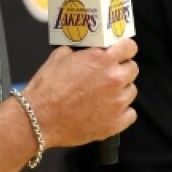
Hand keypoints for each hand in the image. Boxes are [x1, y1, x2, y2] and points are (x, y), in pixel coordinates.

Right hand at [21, 38, 138, 147]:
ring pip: (131, 92)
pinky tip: (108, 112)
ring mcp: (117, 103)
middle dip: (122, 70)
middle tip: (108, 76)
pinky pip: (130, 115)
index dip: (125, 50)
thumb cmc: (46, 89)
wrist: (39, 118)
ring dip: (120, 92)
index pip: (130, 47)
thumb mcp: (59, 57)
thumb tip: (84, 51)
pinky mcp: (115, 123)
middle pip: (133, 69)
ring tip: (103, 97)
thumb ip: (79, 51)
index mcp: (103, 60)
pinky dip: (121, 113)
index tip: (122, 54)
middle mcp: (114, 79)